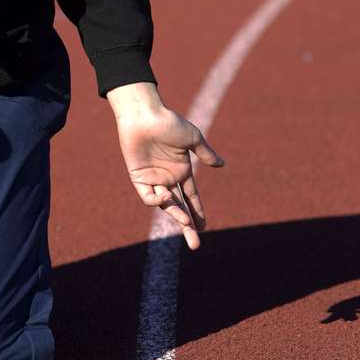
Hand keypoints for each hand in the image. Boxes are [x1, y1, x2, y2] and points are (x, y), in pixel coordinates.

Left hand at [107, 82, 224, 249]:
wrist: (144, 114)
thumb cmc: (168, 122)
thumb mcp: (192, 138)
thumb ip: (205, 153)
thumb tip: (221, 165)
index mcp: (182, 171)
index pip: (191, 197)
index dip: (197, 212)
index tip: (203, 228)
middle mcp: (168, 177)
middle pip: (179, 207)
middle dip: (187, 226)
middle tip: (195, 245)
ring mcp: (153, 177)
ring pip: (165, 204)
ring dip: (175, 214)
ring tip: (186, 222)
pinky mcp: (138, 176)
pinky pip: (146, 195)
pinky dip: (155, 200)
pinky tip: (164, 197)